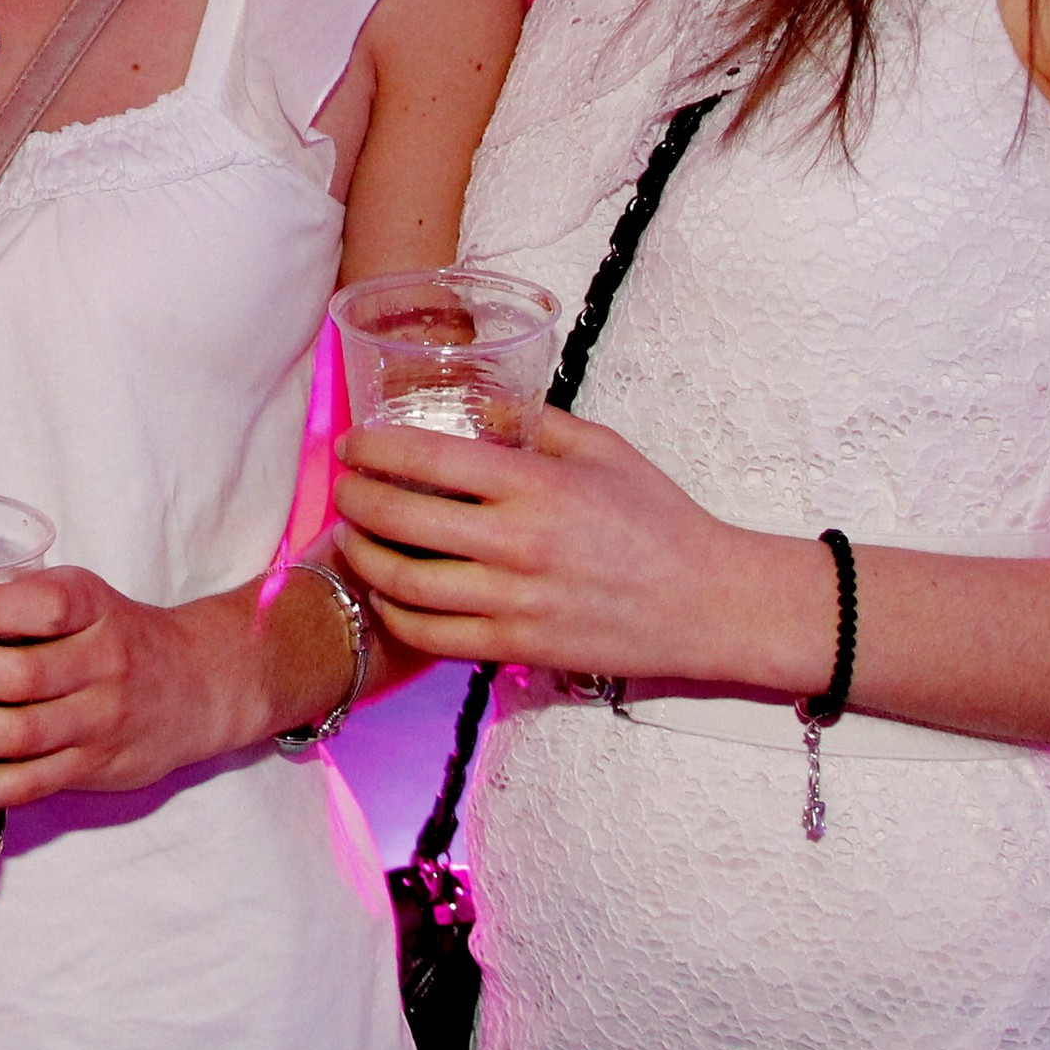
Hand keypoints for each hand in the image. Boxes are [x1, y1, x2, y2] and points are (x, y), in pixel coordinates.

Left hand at [0, 564, 294, 811]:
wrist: (201, 687)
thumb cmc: (117, 634)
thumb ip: (17, 600)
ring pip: (15, 735)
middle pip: (18, 675)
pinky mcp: (90, 771)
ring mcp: (98, 724)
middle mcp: (102, 667)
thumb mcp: (83, 598)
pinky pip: (24, 786)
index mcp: (96, 610)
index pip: (43, 606)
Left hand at [330, 407, 831, 692]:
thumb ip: (536, 421)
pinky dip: (394, 612)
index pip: (429, 460)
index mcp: (537, 485)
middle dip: (354, 500)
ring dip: (363, 557)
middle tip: (342, 487)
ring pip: (405, 584)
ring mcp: (514, 602)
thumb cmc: (659, 518)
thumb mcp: (604, 449)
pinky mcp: (517, 648)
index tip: (352, 444)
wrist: (707, 603)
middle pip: (402, 520)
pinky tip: (386, 592)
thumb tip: (479, 402)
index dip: (375, 449)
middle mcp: (517, 544)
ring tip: (351, 537)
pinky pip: (432, 636)